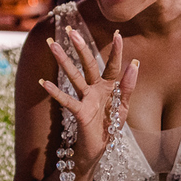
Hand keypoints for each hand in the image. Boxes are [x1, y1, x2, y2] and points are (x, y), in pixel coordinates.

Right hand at [40, 27, 138, 170]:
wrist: (99, 149)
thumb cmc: (110, 127)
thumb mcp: (124, 106)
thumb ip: (128, 86)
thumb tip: (135, 63)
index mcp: (109, 87)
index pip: (112, 66)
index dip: (116, 51)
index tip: (117, 34)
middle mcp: (95, 89)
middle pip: (88, 64)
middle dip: (80, 48)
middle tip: (71, 31)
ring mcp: (86, 99)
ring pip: (74, 77)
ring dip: (63, 62)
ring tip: (54, 47)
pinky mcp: (80, 112)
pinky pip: (67, 100)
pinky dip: (56, 92)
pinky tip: (45, 84)